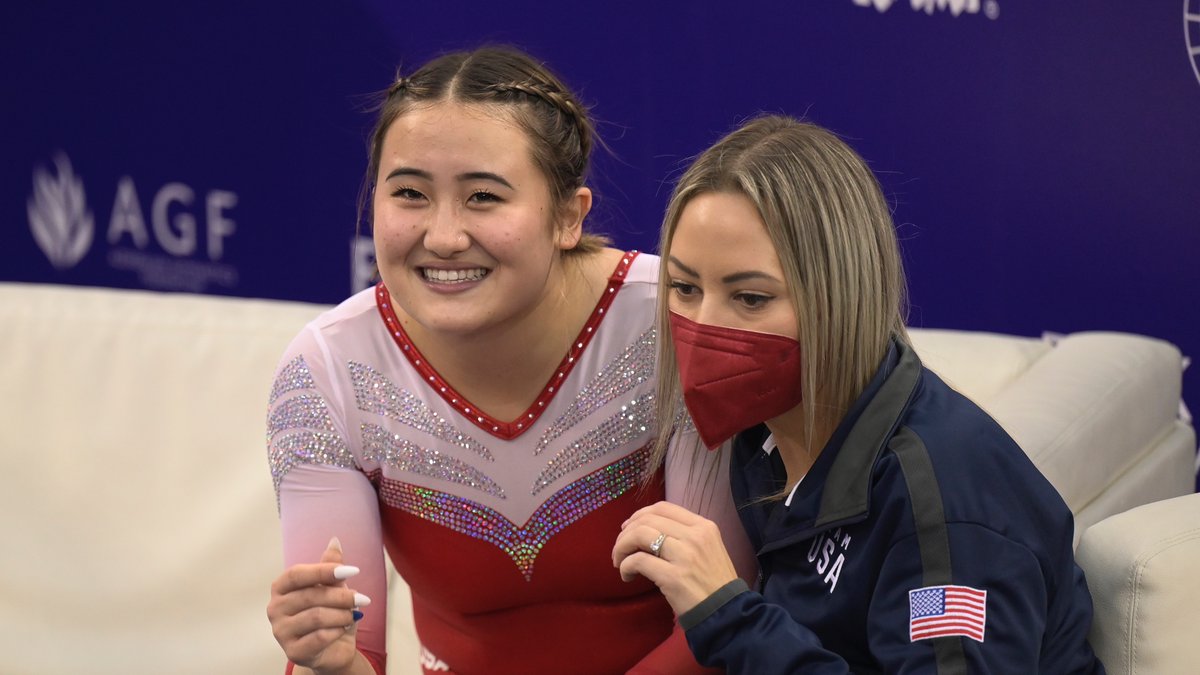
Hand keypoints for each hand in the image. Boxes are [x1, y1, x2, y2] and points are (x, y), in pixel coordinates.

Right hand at [267, 537, 369, 672]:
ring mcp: (281, 632)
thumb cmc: (330, 613)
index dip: (324, 571)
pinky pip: (319, 637)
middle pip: (310, 596)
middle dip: (341, 596)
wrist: (333, 649)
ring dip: (342, 614)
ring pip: (316, 617)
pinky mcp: (293, 652)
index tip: (353, 571)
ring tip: (354, 614)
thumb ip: (330, 566)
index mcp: (281, 588)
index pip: (297, 574)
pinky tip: (344, 628)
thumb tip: (335, 541)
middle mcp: (275, 609)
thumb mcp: (333, 587)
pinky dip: (337, 630)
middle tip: (362, 598)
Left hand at [612, 501, 738, 615]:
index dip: (640, 515)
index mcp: (704, 526)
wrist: (726, 612)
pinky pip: (638, 561)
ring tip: (620, 562)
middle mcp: (695, 536)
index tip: (628, 528)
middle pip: (647, 520)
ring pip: (639, 535)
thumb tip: (645, 531)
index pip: (663, 507)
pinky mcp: (673, 577)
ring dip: (622, 547)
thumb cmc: (714, 583)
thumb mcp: (707, 549)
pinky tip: (627, 576)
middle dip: (626, 533)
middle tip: (620, 549)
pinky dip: (626, 566)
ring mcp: (684, 555)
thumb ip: (682, 536)